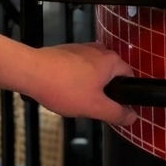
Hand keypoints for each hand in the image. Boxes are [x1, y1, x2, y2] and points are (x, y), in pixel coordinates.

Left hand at [23, 43, 137, 124]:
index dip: (125, 94)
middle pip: (110, 74)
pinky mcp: (67, 50)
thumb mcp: (94, 107)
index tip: (114, 108)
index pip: (129, 77)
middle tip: (92, 106)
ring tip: (75, 98)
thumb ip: (116, 113)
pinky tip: (63, 89)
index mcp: (112, 61)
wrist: (31, 71)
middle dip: (104, 91)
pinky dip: (75, 78)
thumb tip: (133, 117)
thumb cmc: (66, 89)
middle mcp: (100, 50)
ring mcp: (83, 48)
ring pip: (94, 70)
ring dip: (89, 84)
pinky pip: (78, 66)